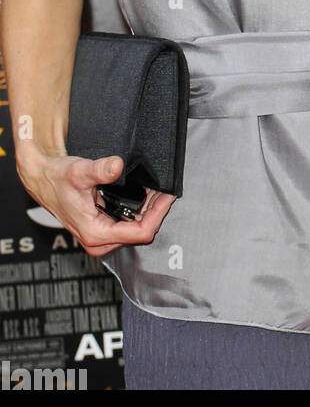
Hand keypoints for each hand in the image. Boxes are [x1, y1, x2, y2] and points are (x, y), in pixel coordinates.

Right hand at [18, 151, 175, 255]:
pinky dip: (140, 210)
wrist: (44, 180)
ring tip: (157, 190)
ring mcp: (101, 236)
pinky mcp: (104, 229)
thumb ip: (100, 170)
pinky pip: (130, 224)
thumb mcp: (79, 171)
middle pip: (142, 232)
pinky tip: (144, 195)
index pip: (140, 233)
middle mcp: (99, 240)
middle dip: (156, 211)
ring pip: (137, 229)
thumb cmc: (58, 179)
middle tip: (165, 189)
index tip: (168, 196)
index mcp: (95, 233)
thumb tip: (117, 166)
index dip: (158, 214)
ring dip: (149, 210)